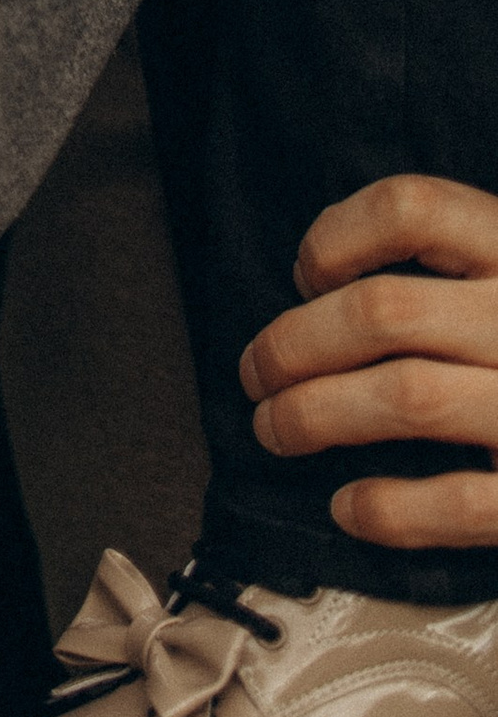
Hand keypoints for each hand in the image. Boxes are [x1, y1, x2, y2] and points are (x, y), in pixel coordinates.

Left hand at [241, 178, 497, 549]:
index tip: (305, 271)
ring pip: (404, 398)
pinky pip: (462, 501)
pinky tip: (348, 507)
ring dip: (316, 416)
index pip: (414, 206)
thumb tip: (323, 284)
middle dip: (296, 342)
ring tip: (275, 429)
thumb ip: (456, 265)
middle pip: (384, 309)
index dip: (339, 232)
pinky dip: (391, 509)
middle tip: (254, 370)